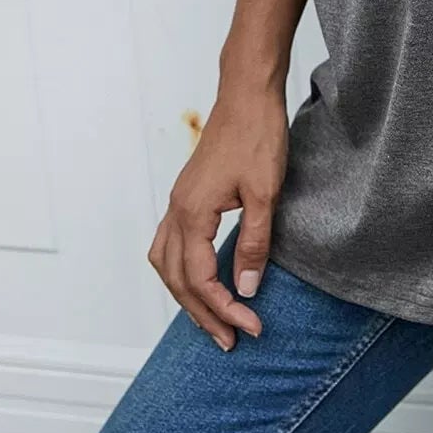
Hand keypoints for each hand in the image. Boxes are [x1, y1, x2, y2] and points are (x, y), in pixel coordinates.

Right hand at [146, 81, 288, 350]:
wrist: (248, 92)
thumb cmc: (258, 135)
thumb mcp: (265, 193)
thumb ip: (254, 243)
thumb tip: (247, 289)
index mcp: (193, 213)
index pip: (201, 280)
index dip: (225, 309)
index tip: (251, 327)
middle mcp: (177, 210)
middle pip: (178, 279)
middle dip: (202, 314)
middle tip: (230, 340)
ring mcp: (179, 200)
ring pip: (167, 263)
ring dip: (186, 295)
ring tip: (212, 318)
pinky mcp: (188, 193)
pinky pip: (171, 244)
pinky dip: (182, 270)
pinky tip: (202, 277)